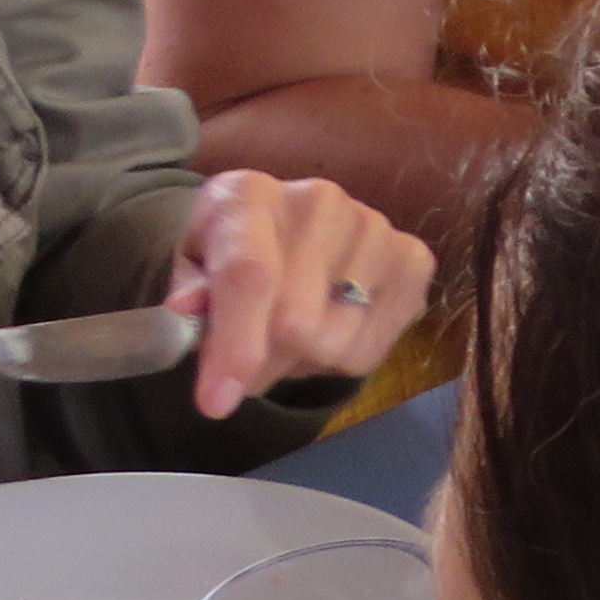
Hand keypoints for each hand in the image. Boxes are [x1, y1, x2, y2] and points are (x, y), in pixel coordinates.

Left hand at [164, 170, 430, 420]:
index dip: (236, 341)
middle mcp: (321, 202)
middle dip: (261, 364)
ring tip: (284, 340)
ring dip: (299, 364)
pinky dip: (338, 361)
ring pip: (335, 343)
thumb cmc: (226, 253)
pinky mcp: (414, 259)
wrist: (284, 228)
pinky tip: (325, 330)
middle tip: (241, 366)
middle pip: (295, 322)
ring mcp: (376, 228)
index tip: (216, 403)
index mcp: (249, 196)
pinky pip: (371, 349)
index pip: (250, 274)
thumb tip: (186, 313)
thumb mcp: (189, 267)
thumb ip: (186, 291)